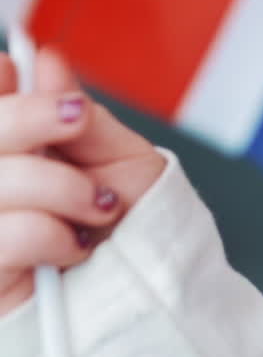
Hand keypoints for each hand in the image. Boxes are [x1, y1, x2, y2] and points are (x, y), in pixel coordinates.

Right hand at [0, 47, 166, 316]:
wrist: (153, 293)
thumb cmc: (135, 229)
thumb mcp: (119, 160)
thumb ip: (78, 117)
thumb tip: (48, 63)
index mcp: (14, 160)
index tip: (16, 66)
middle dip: (32, 117)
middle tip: (75, 119)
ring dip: (61, 187)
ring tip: (95, 207)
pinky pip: (8, 234)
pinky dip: (53, 234)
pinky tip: (72, 246)